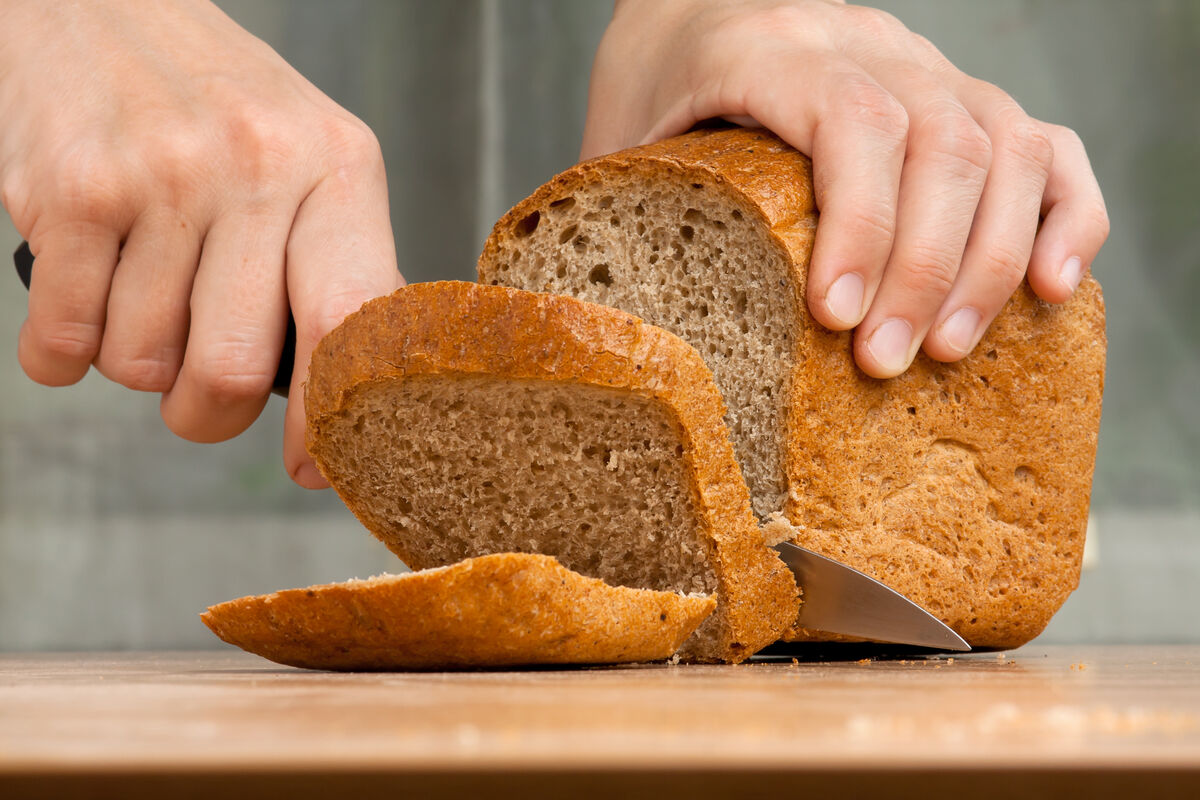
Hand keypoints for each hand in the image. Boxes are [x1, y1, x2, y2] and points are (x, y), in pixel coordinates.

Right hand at [0, 0, 401, 486]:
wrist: (100, 2)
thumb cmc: (217, 104)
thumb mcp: (308, 160)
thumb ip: (335, 264)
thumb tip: (353, 391)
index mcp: (338, 168)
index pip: (352, 323)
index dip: (333, 420)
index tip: (313, 466)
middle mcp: (259, 167)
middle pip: (233, 371)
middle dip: (207, 413)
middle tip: (199, 396)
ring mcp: (163, 176)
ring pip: (143, 364)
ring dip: (136, 364)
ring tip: (143, 296)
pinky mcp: (72, 189)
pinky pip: (65, 341)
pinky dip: (65, 354)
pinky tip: (85, 299)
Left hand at [583, 0, 1108, 376]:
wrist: (697, 7)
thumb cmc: (657, 86)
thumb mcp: (620, 139)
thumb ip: (633, 213)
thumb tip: (630, 333)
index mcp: (767, 46)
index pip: (848, 118)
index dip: (859, 222)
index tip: (837, 316)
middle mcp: (863, 41)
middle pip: (939, 140)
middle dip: (922, 267)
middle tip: (886, 362)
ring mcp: (927, 64)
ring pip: (1004, 146)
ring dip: (989, 261)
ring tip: (948, 350)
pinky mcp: (965, 97)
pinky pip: (1048, 146)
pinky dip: (1066, 217)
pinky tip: (1053, 289)